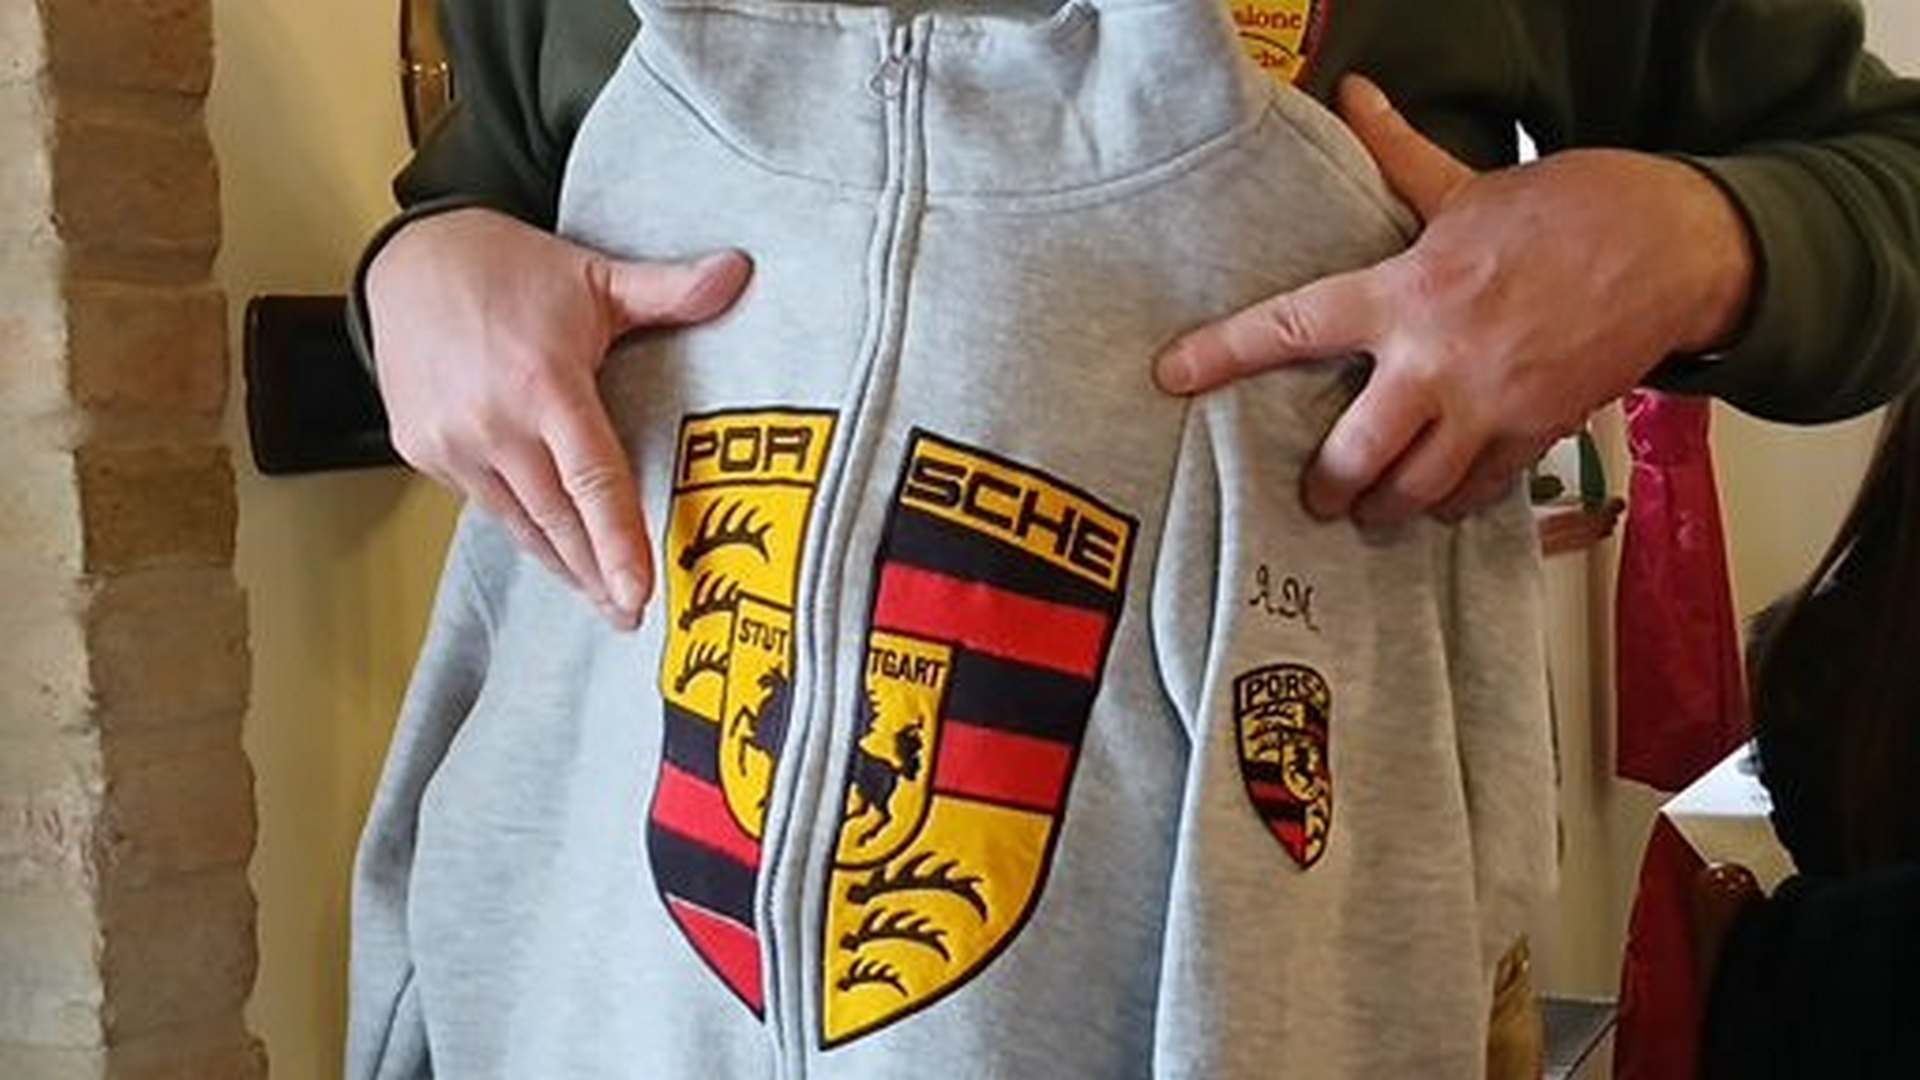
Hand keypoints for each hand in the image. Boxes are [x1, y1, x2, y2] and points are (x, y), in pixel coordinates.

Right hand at [367, 208, 751, 627]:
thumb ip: (670, 288)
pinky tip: (550, 548)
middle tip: (631, 615)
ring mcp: (450, 441)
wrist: (411, 260)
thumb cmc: (511, 268)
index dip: (618, 541)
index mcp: (544, 382)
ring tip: (598, 597)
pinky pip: (484, 502)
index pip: (593, 479)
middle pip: (556, 518)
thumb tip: (741, 271)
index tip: (640, 592)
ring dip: (560, 564)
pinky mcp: (421, 450)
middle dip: (596, 575)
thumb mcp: (596, 274)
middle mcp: (493, 421)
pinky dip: (520, 527)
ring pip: (518, 521)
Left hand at [1155, 75, 1753, 525]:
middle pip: (1355, 452)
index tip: (1172, 375)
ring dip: (1387, 507)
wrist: (1672, 248)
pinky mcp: (1538, 436)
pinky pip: (1480, 492)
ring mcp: (1489, 407)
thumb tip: (1352, 92)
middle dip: (1328, 486)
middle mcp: (1437, 362)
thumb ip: (1398, 153)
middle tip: (1316, 494)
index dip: (1223, 354)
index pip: (1292, 328)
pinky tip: (1442, 498)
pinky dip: (1455, 502)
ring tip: (1372, 510)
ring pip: (1416, 489)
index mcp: (1405, 294)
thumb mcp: (1467, 185)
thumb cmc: (1567, 211)